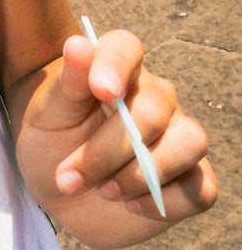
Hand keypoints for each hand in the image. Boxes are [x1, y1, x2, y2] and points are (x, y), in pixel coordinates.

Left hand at [14, 28, 216, 245]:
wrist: (61, 191)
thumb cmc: (53, 142)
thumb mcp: (48, 115)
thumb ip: (68, 83)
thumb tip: (78, 45)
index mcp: (115, 72)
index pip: (125, 48)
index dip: (116, 65)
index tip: (101, 90)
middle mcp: (154, 98)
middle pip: (153, 111)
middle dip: (107, 151)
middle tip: (70, 178)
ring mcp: (176, 138)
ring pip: (190, 143)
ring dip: (141, 176)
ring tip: (105, 191)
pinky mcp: (189, 180)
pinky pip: (201, 189)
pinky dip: (165, 204)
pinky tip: (130, 205)